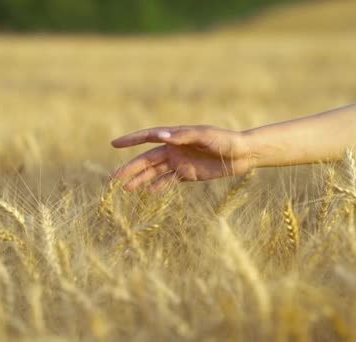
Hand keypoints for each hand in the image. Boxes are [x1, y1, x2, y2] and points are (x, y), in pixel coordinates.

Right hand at [111, 125, 251, 190]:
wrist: (242, 153)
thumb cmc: (224, 140)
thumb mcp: (204, 136)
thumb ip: (183, 136)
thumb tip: (160, 136)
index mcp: (175, 136)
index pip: (148, 138)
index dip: (131, 140)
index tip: (114, 144)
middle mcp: (174, 148)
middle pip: (147, 159)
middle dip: (130, 168)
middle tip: (113, 178)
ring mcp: (180, 162)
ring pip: (154, 172)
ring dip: (140, 180)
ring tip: (125, 189)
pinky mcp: (188, 174)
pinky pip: (168, 181)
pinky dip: (157, 186)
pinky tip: (146, 193)